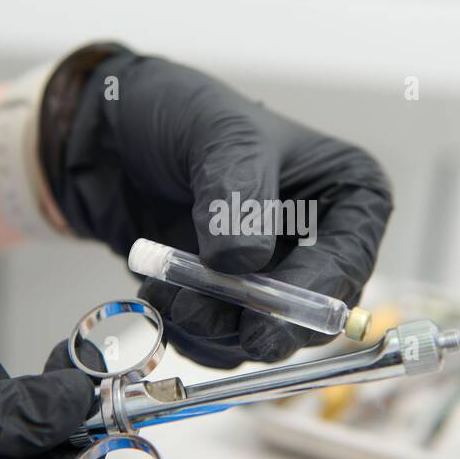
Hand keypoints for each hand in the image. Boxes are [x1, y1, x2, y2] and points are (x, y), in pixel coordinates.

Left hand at [39, 44, 393, 366]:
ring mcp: (276, 277)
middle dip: (256, 321)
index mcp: (348, 193)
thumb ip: (236, 192)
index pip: (350, 259)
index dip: (313, 294)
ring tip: (165, 293)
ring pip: (265, 334)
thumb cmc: (178, 114)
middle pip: (313, 312)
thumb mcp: (217, 134)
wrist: (109, 138)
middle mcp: (322, 242)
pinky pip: (226, 344)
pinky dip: (192, 333)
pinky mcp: (234, 303)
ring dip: (213, 327)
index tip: (265, 318)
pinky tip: (159, 295)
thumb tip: (244, 262)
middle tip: (202, 316)